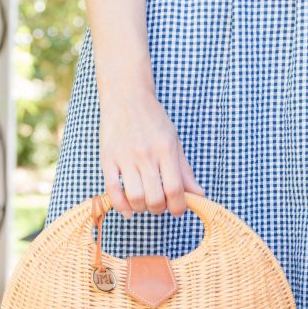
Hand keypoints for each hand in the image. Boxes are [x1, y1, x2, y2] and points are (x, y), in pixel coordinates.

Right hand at [99, 88, 203, 218]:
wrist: (126, 97)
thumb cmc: (153, 121)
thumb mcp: (174, 141)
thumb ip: (185, 171)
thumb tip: (199, 195)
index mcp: (166, 149)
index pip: (175, 189)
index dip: (179, 207)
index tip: (178, 209)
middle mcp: (146, 154)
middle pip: (155, 198)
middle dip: (160, 209)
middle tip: (160, 204)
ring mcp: (125, 157)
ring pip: (135, 197)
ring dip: (142, 208)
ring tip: (144, 202)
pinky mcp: (107, 159)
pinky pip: (113, 190)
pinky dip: (121, 206)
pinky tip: (129, 211)